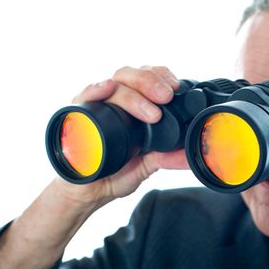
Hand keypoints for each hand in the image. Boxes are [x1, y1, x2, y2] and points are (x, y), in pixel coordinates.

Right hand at [56, 65, 189, 211]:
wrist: (88, 192)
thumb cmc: (114, 173)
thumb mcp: (147, 166)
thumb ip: (167, 158)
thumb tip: (190, 156)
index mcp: (134, 107)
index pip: (147, 77)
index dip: (162, 76)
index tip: (176, 88)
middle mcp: (115, 102)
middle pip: (131, 76)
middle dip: (151, 82)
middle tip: (166, 96)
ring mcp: (97, 107)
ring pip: (113, 84)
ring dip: (133, 94)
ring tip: (152, 113)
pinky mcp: (77, 116)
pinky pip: (83, 97)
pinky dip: (95, 90)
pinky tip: (106, 89)